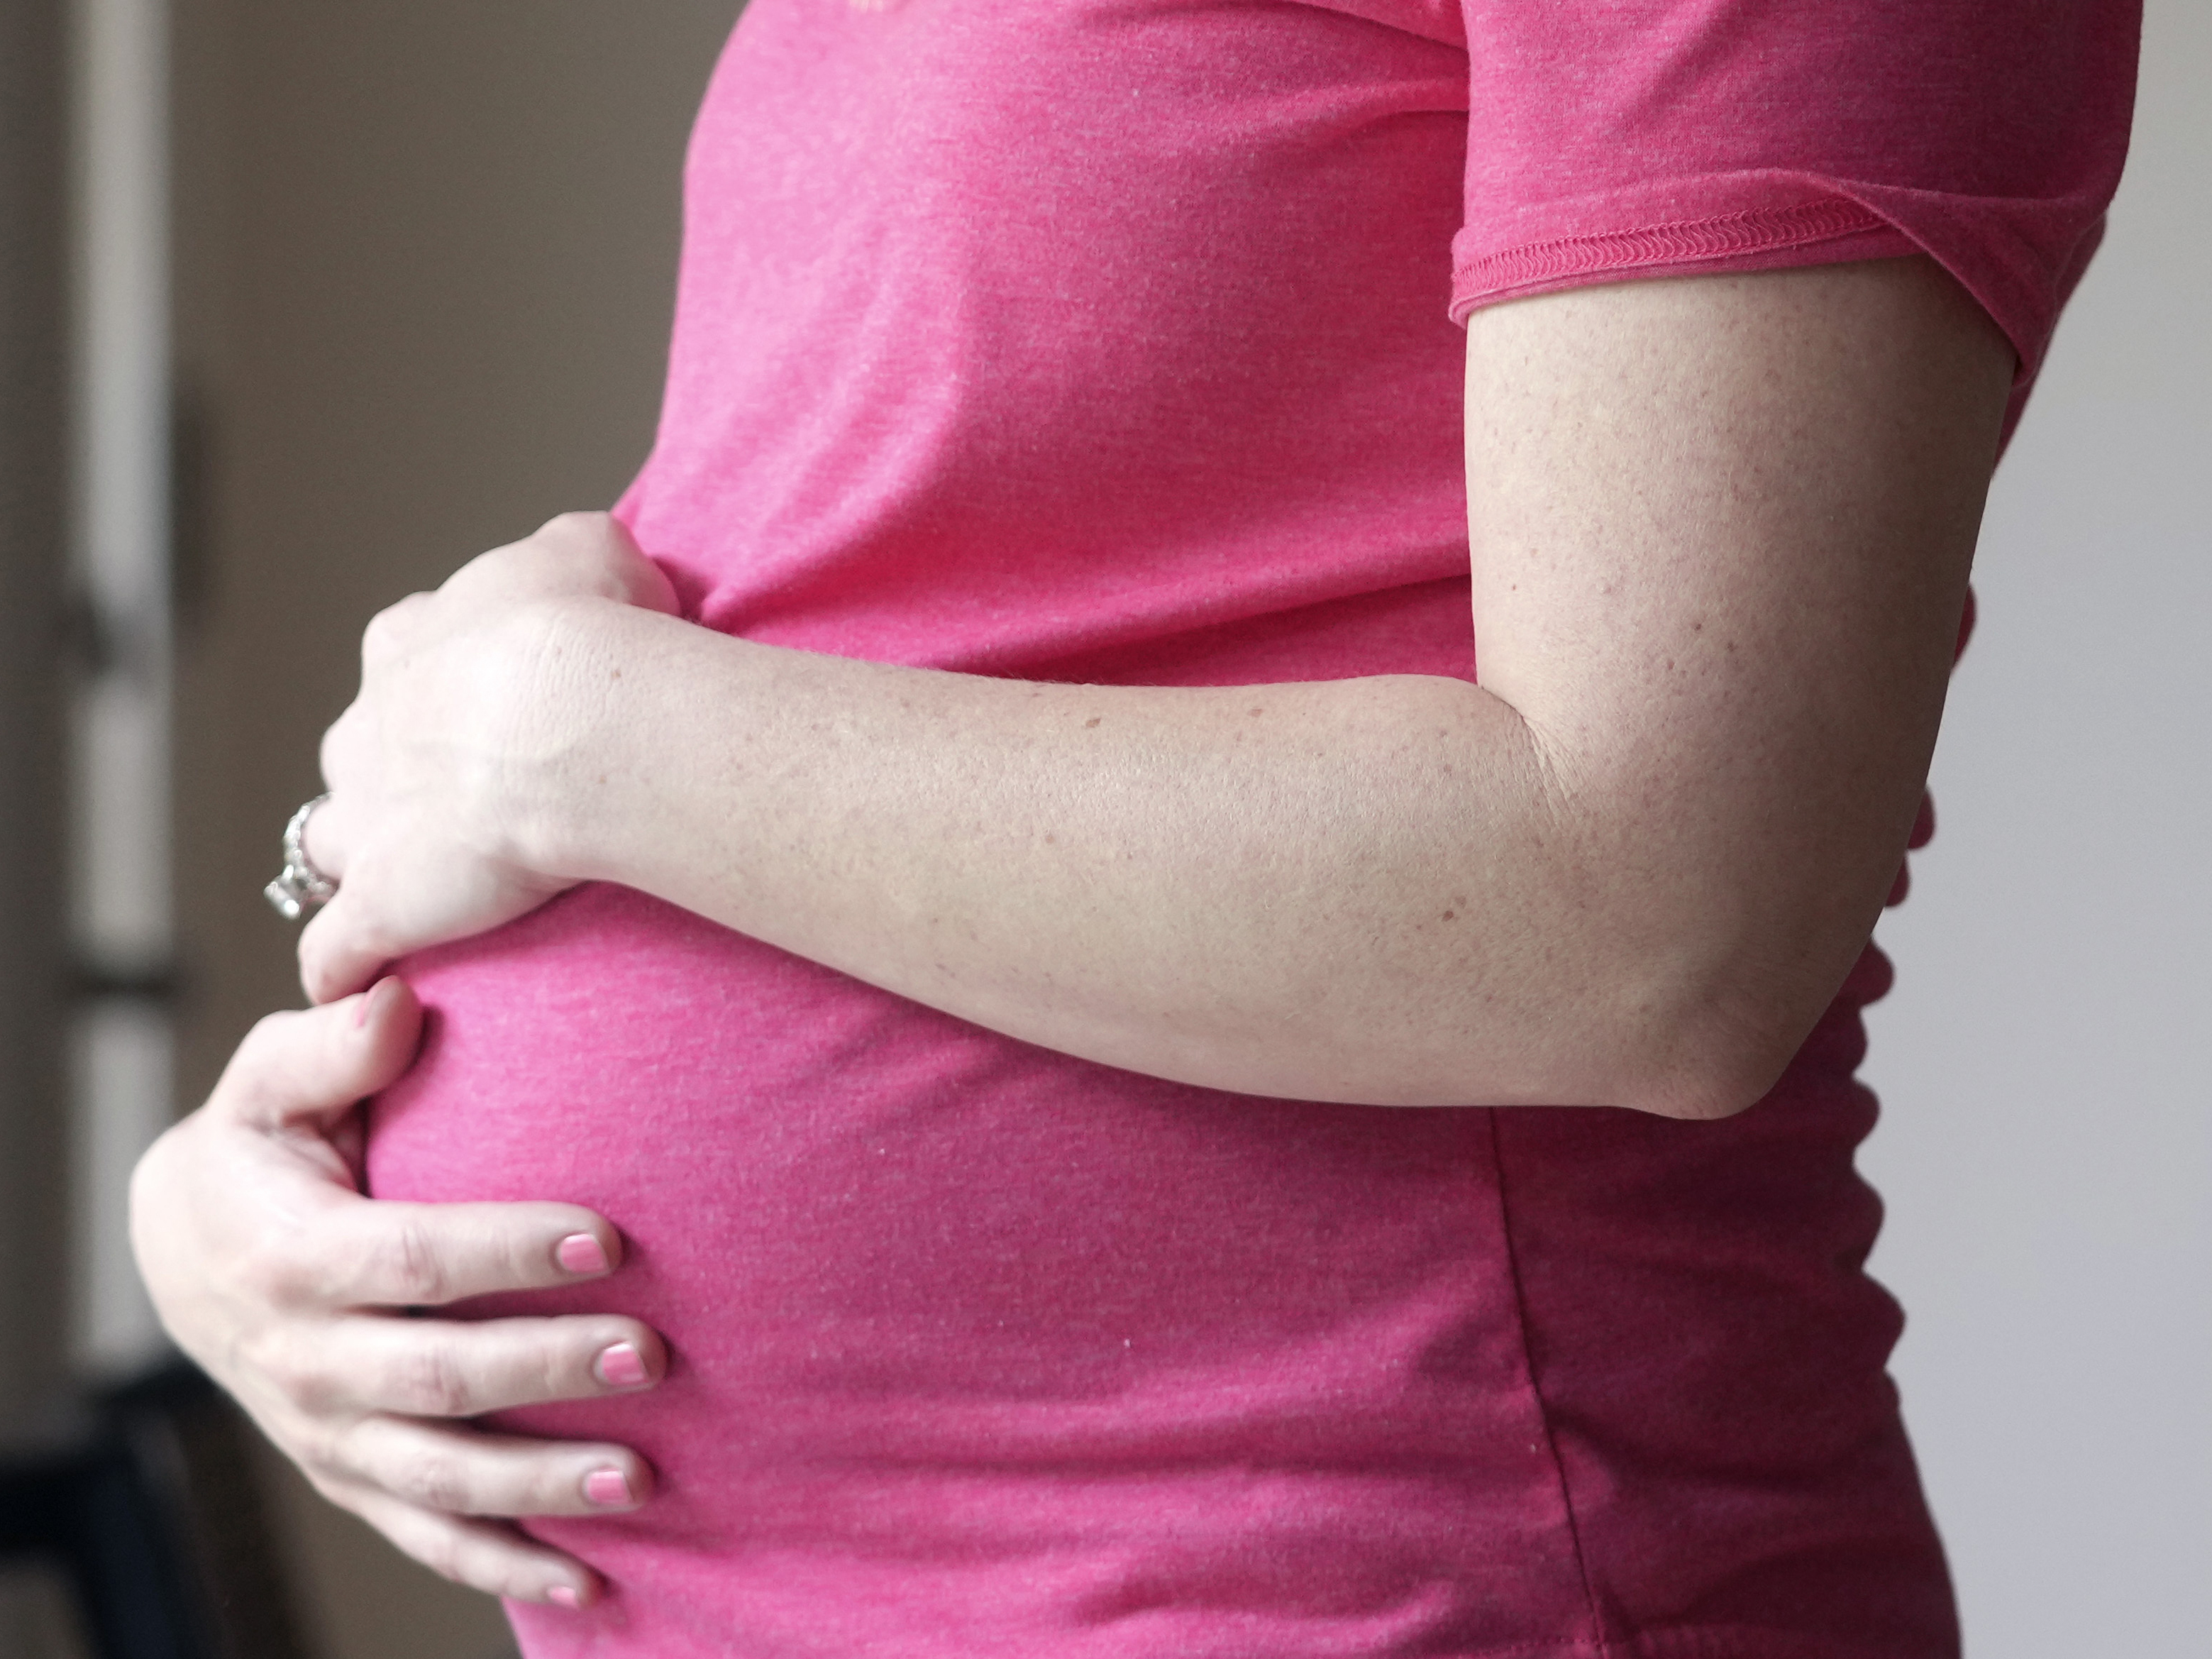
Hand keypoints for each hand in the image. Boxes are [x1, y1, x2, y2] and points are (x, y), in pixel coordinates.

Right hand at [130, 979, 667, 1605]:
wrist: (183, 1251)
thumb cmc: (256, 1150)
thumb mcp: (267, 1083)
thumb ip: (329, 1043)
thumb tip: (398, 1000)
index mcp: (291, 1255)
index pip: (411, 1259)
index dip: (508, 1252)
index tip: (610, 1238)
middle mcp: (304, 1359)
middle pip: (436, 1378)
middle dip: (547, 1370)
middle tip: (652, 1353)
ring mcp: (326, 1432)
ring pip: (438, 1476)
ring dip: (542, 1485)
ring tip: (641, 1476)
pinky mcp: (349, 1475)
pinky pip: (424, 1536)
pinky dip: (502, 1565)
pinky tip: (588, 1578)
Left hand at [298, 511, 679, 1002]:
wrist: (568, 716)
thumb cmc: (589, 630)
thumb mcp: (593, 552)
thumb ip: (577, 556)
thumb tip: (595, 566)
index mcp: (409, 645)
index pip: (401, 660)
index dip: (445, 688)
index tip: (497, 707)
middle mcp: (367, 730)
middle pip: (359, 756)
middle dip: (398, 780)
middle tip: (475, 804)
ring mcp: (364, 823)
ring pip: (333, 850)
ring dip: (366, 871)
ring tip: (423, 902)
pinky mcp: (377, 907)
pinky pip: (337, 955)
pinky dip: (349, 973)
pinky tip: (378, 992)